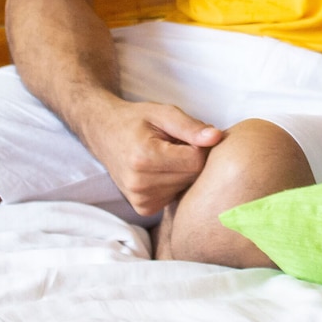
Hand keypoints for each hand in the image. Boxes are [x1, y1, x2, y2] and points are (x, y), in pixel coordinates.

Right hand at [88, 99, 222, 216]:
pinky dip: (176, 182)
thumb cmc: (137, 120)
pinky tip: (163, 170)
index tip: (189, 135)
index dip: (200, 145)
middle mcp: (140, 184)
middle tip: (177, 144)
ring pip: (187, 187)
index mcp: (144, 158)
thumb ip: (191, 126)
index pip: (196, 160)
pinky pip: (177, 196)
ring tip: (167, 155)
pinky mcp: (144, 208)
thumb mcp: (163, 113)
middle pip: (193, 176)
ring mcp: (141, 200)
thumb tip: (216, 137)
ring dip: (185, 171)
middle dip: (194, 158)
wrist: (105, 134)